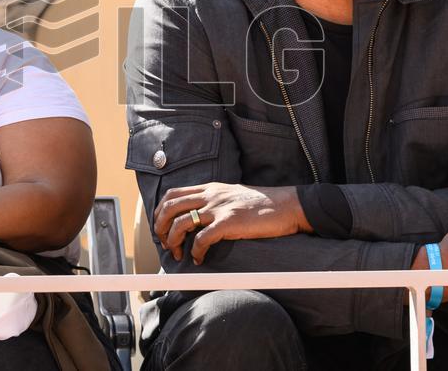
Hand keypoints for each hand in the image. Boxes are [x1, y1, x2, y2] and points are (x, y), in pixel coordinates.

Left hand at [153, 183, 310, 264]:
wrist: (286, 205)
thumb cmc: (261, 204)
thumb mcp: (231, 194)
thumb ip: (212, 200)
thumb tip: (196, 216)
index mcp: (209, 188)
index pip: (172, 194)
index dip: (160, 212)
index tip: (161, 227)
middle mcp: (210, 195)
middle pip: (170, 208)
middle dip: (161, 228)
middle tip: (165, 244)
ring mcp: (219, 208)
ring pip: (181, 223)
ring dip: (174, 242)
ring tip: (179, 255)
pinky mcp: (230, 222)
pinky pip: (202, 239)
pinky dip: (196, 252)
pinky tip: (200, 259)